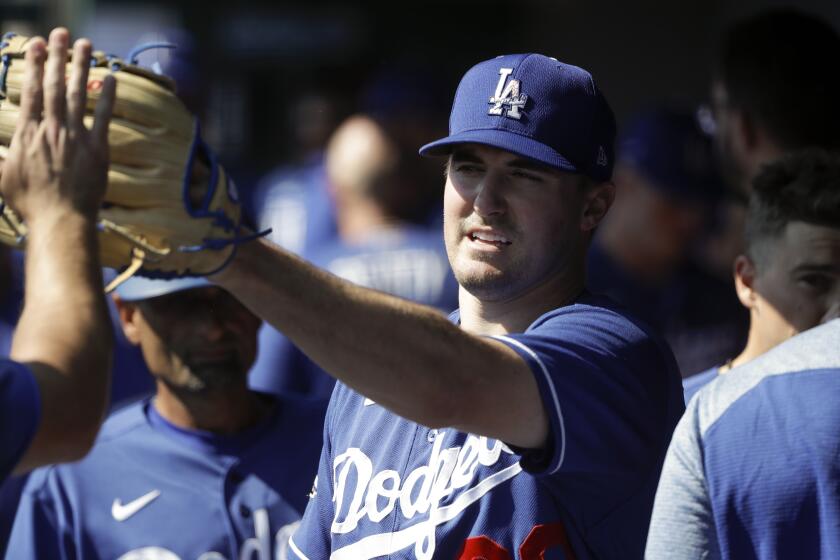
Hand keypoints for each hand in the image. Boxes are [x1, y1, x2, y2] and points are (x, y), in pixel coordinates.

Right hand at [0, 28, 115, 223]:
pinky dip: (106, 96)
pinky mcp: (97, 149)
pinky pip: (103, 116)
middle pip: (53, 86)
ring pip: (78, 94)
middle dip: (56, 57)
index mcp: (28, 134)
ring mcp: (76, 138)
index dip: (34, 65)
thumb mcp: (2, 176)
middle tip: (59, 33)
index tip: (35, 45)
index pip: (31, 92)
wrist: (60, 220)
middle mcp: (52, 130)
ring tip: (84, 44)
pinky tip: (110, 78)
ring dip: (80, 67)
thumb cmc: (30, 203)